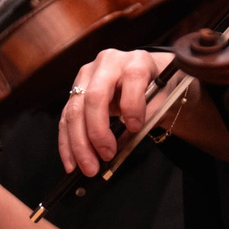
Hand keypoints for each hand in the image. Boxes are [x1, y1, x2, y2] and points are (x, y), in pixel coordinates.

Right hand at [59, 47, 184, 174]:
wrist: (148, 79)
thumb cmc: (156, 90)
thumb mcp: (162, 100)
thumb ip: (146, 118)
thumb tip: (120, 147)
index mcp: (136, 60)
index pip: (133, 78)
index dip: (133, 104)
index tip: (135, 128)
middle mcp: (107, 63)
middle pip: (94, 97)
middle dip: (97, 132)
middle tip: (107, 157)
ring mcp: (86, 77)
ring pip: (74, 111)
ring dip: (79, 144)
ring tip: (89, 168)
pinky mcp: (75, 92)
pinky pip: (65, 120)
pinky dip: (67, 144)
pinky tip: (72, 163)